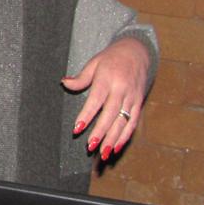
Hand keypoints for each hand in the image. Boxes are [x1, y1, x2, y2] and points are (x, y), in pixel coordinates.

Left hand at [62, 37, 150, 160]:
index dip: (87, 115)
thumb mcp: (94, 63)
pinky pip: (133, 122)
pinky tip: (116, 147)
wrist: (137, 51)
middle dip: (101, 132)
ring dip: (113, 138)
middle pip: (111, 114)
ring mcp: (132, 97)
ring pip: (123, 121)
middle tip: (90, 146)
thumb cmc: (111, 58)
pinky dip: (126, 136)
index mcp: (108, 78)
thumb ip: (81, 77)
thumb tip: (64, 82)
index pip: (96, 100)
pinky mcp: (139, 102)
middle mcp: (122, 89)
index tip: (77, 129)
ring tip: (103, 152)